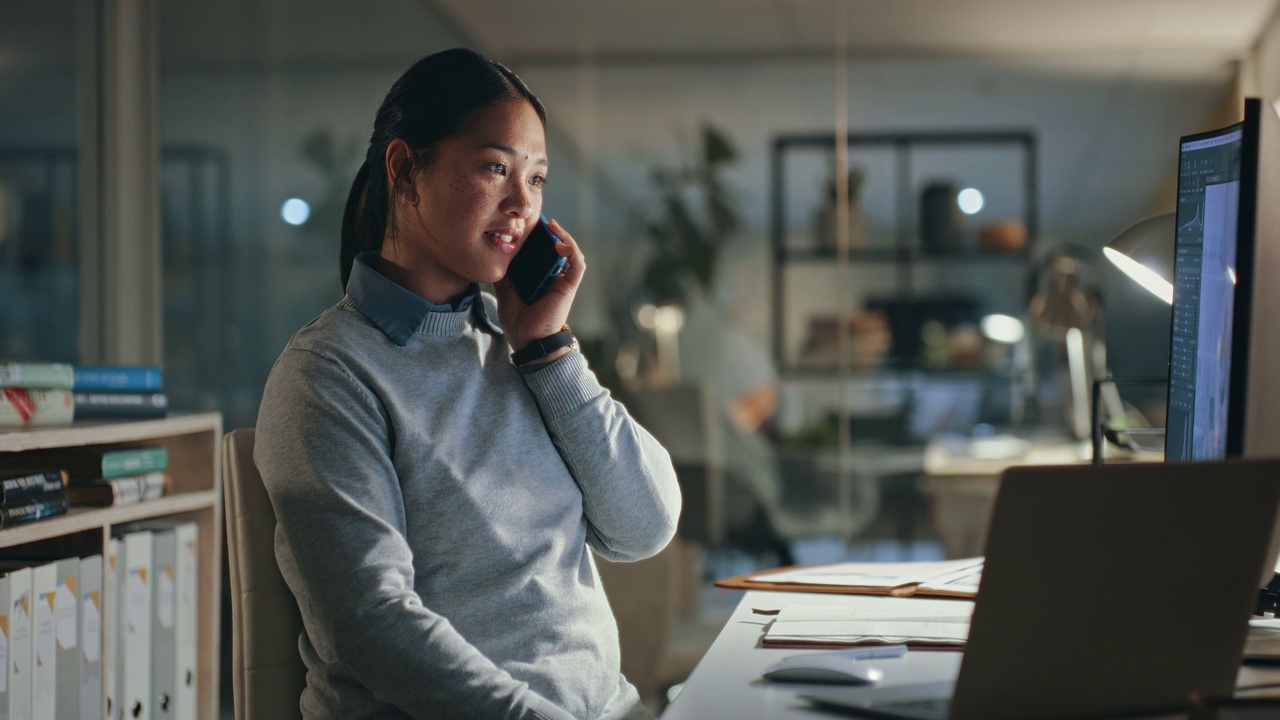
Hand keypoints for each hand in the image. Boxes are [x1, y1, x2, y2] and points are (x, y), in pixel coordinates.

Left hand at [495, 218, 584, 353]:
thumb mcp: (504, 290)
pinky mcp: (569, 285)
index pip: (540, 251)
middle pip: (554, 248)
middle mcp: (553, 275)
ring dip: (562, 236)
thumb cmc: (518, 320)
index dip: (536, 236)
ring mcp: (563, 280)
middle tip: (535, 218)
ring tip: (550, 224)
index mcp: (539, 276)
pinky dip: (570, 249)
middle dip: (547, 231)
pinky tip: (558, 243)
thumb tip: (493, 254)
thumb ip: (503, 274)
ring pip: (569, 251)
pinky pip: (576, 263)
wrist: (528, 340)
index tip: (524, 223)